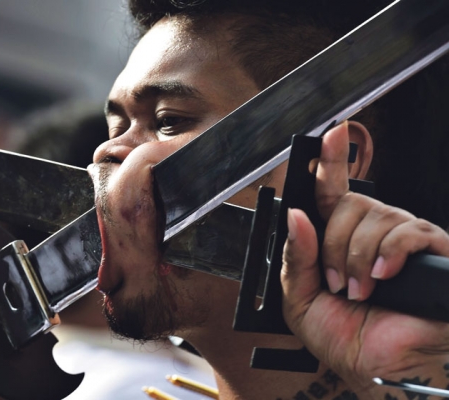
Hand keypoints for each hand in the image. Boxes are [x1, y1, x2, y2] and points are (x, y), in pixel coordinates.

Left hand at [280, 122, 448, 397]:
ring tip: (360, 290)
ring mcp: (403, 240)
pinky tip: (385, 275)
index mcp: (339, 240)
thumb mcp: (301, 298)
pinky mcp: (432, 250)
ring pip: (375, 216)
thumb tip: (296, 215)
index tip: (332, 134)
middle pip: (349, 202)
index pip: (332, 190)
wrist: (382, 368)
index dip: (331, 161)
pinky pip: (408, 230)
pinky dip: (389, 251)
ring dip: (357, 257)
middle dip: (333, 245)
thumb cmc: (346, 338)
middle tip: (336, 282)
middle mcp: (372, 233)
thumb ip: (296, 256)